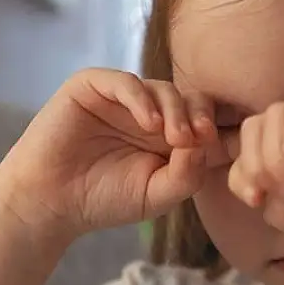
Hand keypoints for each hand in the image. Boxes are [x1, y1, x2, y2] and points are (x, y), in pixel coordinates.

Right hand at [0, 69, 226, 236]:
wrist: (50, 202)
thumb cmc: (102, 200)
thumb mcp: (157, 194)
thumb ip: (188, 173)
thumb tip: (205, 142)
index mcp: (167, 138)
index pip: (204, 122)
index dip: (222, 129)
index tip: (233, 146)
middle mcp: (148, 113)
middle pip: (190, 99)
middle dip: (202, 116)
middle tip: (201, 139)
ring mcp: (120, 99)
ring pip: (162, 88)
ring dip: (176, 110)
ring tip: (175, 139)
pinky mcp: (91, 87)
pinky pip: (125, 82)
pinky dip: (142, 99)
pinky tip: (150, 124)